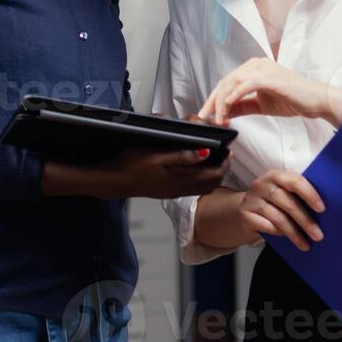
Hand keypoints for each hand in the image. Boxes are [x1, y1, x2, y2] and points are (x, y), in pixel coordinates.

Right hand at [112, 147, 227, 199]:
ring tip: (210, 158)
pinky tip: (192, 167)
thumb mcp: (157, 156)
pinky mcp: (168, 191)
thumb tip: (205, 152)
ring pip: (203, 187)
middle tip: (222, 153)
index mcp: (182, 180)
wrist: (113, 180)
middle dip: (220, 168)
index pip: (214, 175)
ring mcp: (174, 191)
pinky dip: (199, 178)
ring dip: (210, 174)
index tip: (227, 150)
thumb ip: (182, 155)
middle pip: (212, 183)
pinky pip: (192, 187)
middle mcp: (181, 189)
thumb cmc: (132, 165)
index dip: (224, 162)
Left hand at [198, 57, 341, 126]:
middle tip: (206, 117)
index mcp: (254, 68)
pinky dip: (235, 95)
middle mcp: (256, 64)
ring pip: (233, 82)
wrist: (317, 101)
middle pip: (226, 80)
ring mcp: (263, 68)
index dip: (214, 98)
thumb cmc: (293, 100)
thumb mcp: (261, 105)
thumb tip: (224, 113)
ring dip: (222, 102)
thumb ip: (241, 107)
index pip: (227, 82)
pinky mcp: (270, 76)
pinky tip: (228, 106)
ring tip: (219, 117)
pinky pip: (246, 84)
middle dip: (213, 100)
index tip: (207, 114)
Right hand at [240, 169, 324, 250]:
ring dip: (294, 233)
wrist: (244, 211)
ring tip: (306, 244)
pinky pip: (266, 226)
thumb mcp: (284, 193)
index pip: (294, 181)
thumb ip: (298, 196)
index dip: (309, 194)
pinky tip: (287, 240)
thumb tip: (323, 212)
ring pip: (278, 218)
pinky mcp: (245, 214)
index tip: (321, 209)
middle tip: (318, 235)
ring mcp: (251, 199)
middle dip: (305, 221)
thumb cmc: (272, 203)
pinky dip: (279, 233)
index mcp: (275, 175)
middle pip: (288, 203)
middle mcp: (261, 184)